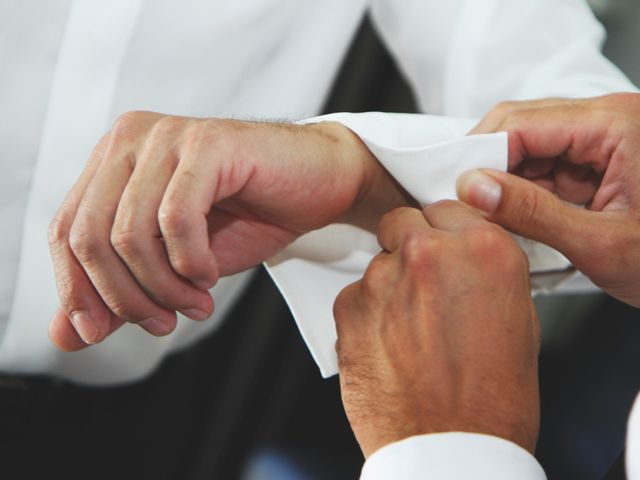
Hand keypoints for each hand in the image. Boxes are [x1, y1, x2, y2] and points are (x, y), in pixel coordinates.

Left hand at [48, 112, 411, 349]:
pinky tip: (210, 272)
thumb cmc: (252, 217)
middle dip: (123, 296)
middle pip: (90, 235)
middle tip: (161, 323)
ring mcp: (169, 137)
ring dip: (163, 286)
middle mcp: (133, 141)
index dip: (75, 289)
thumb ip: (119, 293)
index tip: (99, 333)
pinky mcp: (207, 143)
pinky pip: (176, 219)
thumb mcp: (174, 266)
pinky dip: (190, 261)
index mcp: (115, 163)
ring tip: (196, 303)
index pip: (66, 231)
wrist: (321, 185)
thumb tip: (65, 337)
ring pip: (131, 233)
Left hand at [333, 201, 539, 457]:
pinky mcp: (349, 305)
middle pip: (405, 222)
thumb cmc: (491, 397)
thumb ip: (486, 271)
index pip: (449, 209)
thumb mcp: (518, 318)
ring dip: (389, 285)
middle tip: (420, 283)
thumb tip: (466, 255)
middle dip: (410, 246)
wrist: (449, 447)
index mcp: (484, 250)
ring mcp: (384, 277)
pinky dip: (367, 313)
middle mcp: (431, 254)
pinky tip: (387, 345)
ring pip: (379, 261)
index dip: (442, 231)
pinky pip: (356, 294)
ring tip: (409, 331)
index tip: (439, 244)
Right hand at [458, 93, 639, 305]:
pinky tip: (512, 215)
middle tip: (463, 201)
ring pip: (528, 146)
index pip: (522, 123)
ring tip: (488, 215)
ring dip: (504, 180)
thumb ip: (532, 213)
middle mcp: (609, 120)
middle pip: (521, 126)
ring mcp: (603, 140)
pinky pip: (545, 166)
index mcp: (617, 125)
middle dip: (487, 164)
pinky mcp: (598, 162)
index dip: (479, 154)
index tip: (453, 188)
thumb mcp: (602, 243)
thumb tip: (473, 187)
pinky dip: (523, 191)